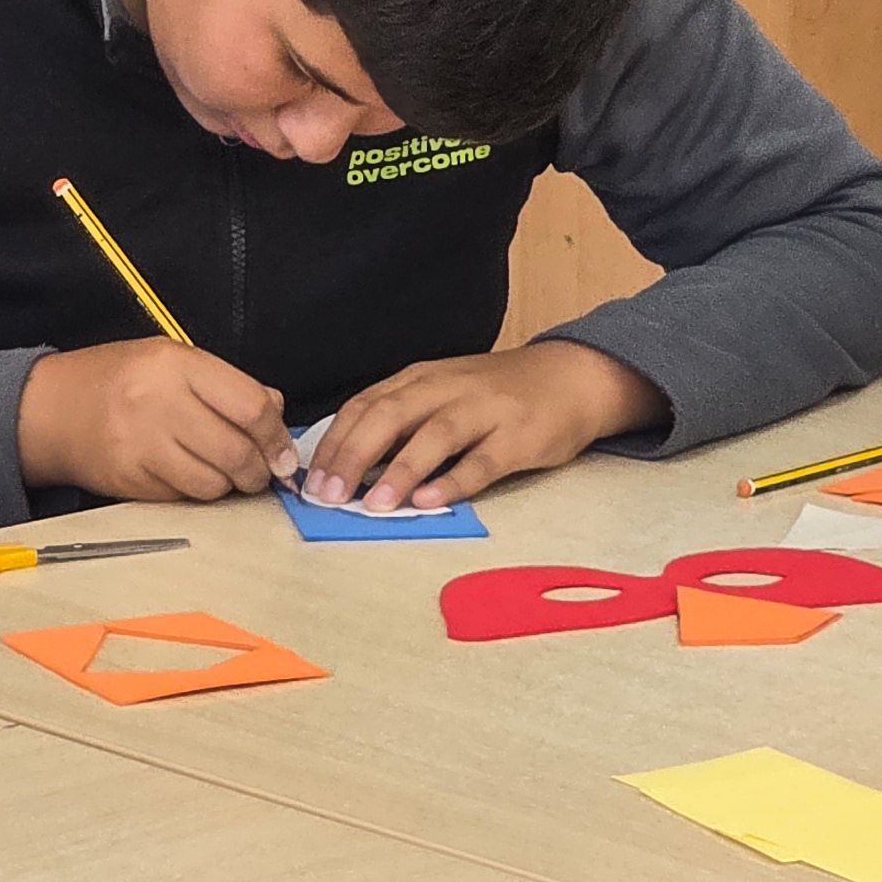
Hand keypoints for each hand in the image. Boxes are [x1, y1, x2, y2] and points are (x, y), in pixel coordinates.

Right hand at [17, 339, 295, 504]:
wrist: (48, 408)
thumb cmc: (116, 380)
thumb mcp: (170, 361)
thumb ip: (226, 383)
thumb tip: (277, 413)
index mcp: (175, 364)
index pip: (250, 406)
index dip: (276, 436)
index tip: (284, 453)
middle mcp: (157, 402)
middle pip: (235, 451)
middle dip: (258, 471)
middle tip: (260, 473)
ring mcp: (140, 444)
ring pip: (212, 483)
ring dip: (227, 486)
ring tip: (223, 475)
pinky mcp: (127, 479)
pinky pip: (181, 497)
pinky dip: (193, 493)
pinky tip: (186, 475)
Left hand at [300, 341, 663, 511]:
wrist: (572, 377)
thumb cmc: (497, 393)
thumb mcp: (444, 392)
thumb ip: (403, 419)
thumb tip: (349, 464)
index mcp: (422, 378)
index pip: (366, 405)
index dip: (335, 441)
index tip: (309, 477)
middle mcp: (448, 388)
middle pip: (391, 415)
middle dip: (354, 455)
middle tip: (328, 493)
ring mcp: (486, 410)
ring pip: (434, 435)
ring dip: (399, 470)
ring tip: (371, 504)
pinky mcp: (520, 436)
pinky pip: (483, 461)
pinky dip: (454, 481)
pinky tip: (429, 502)